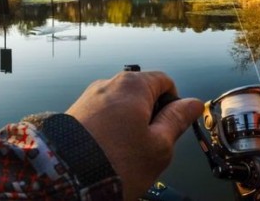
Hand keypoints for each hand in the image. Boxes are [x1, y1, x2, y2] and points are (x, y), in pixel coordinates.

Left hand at [66, 70, 203, 200]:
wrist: (65, 178)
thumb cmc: (118, 162)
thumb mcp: (159, 146)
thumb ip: (177, 120)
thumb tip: (193, 103)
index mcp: (133, 84)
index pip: (165, 81)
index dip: (174, 103)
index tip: (172, 127)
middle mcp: (109, 83)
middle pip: (142, 92)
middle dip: (150, 116)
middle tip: (150, 146)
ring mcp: (88, 97)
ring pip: (121, 106)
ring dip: (129, 125)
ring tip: (125, 153)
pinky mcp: (74, 112)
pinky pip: (102, 115)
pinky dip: (110, 130)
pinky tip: (108, 152)